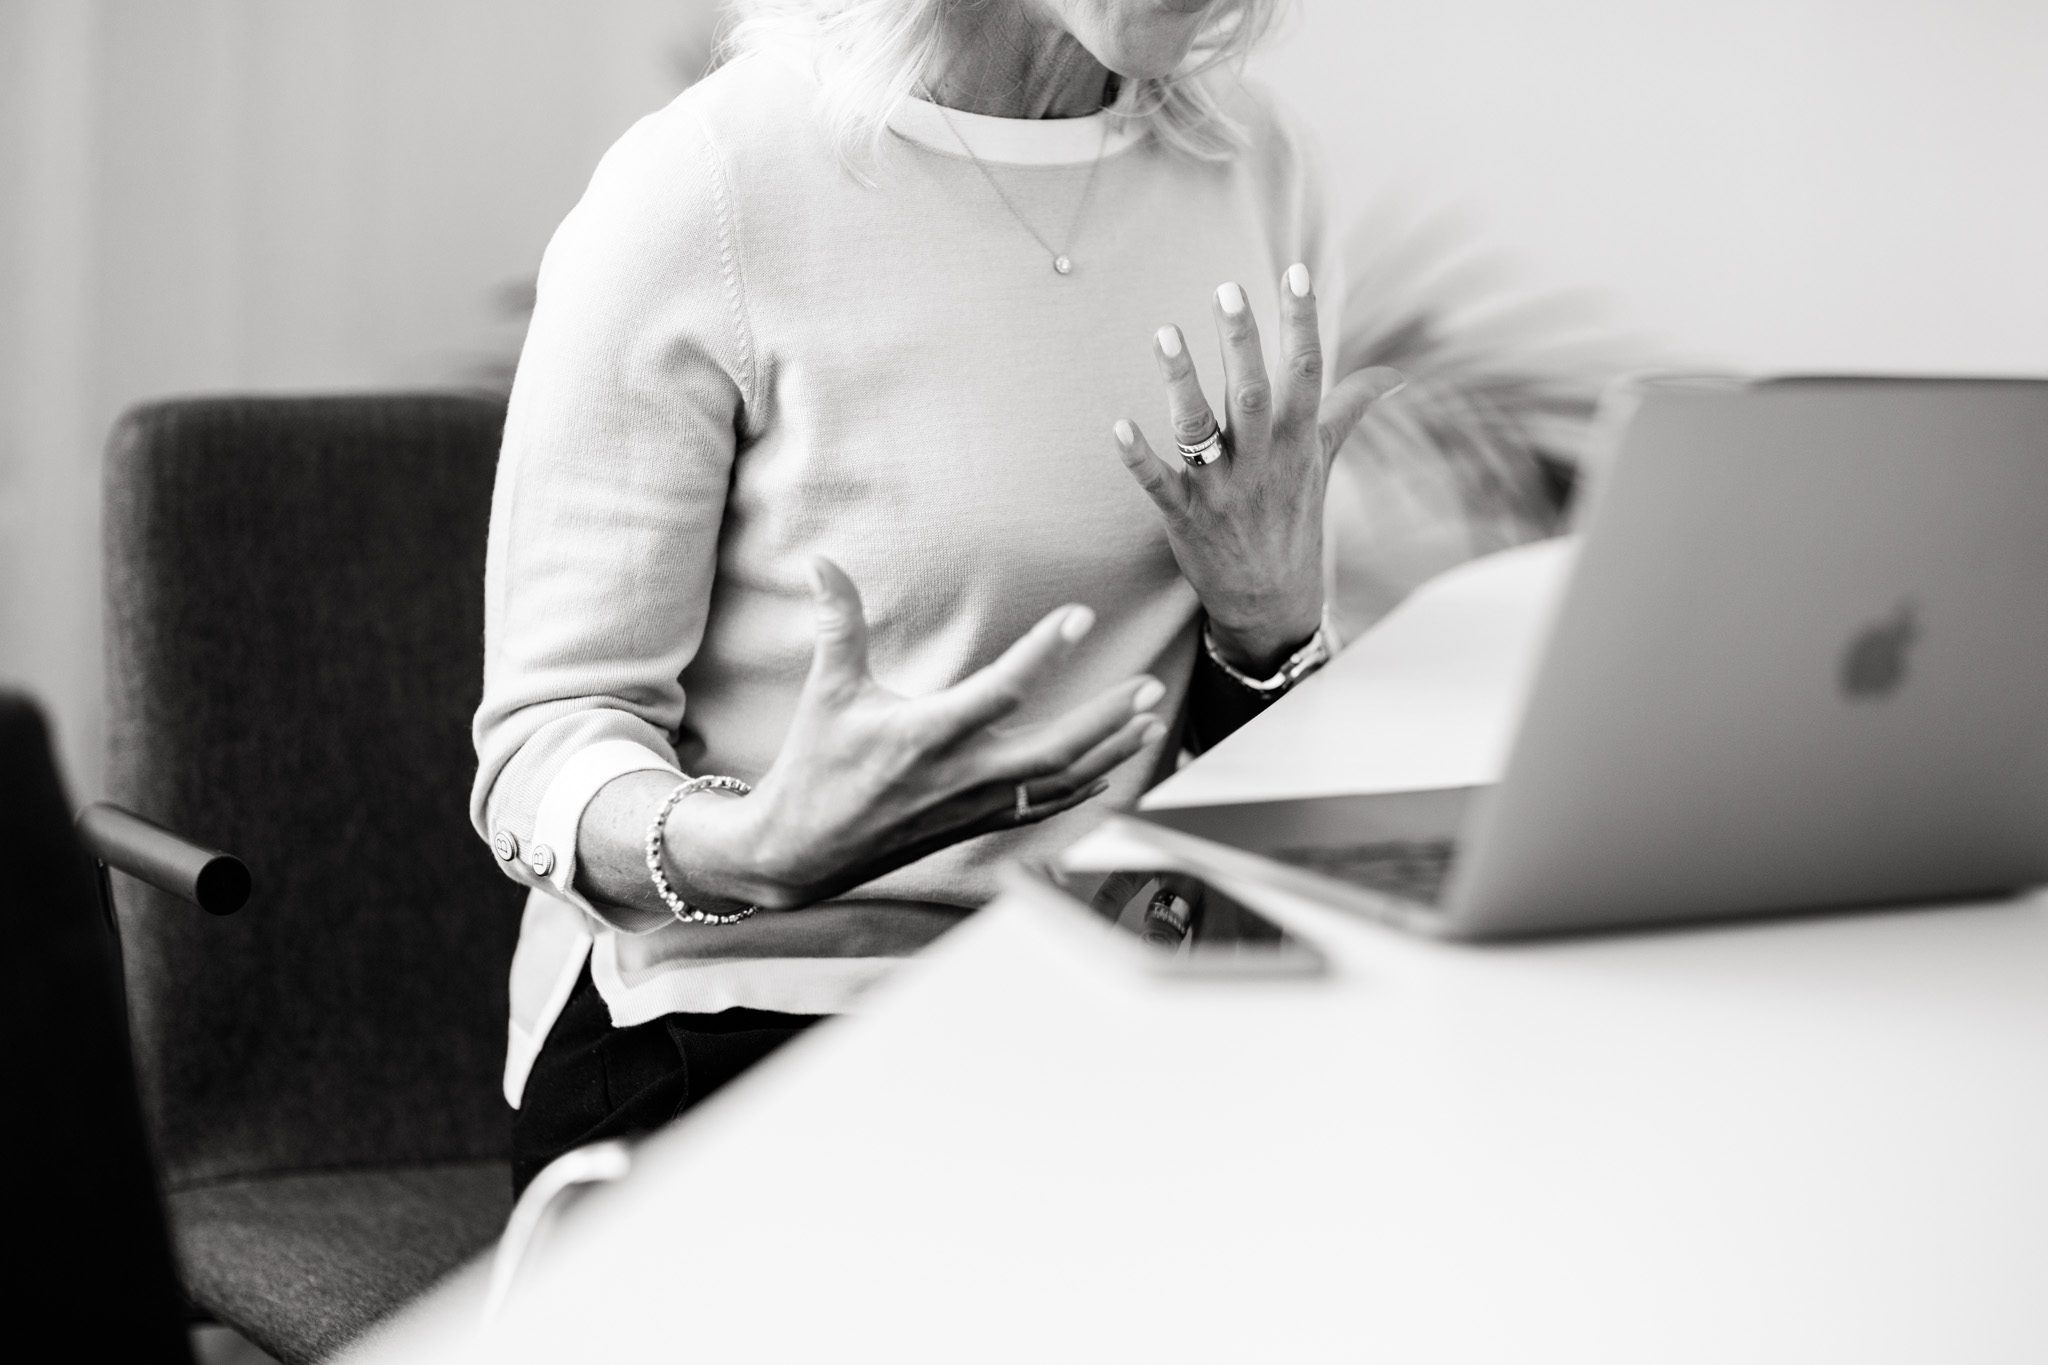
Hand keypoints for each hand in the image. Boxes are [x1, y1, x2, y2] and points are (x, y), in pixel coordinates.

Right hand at [668, 558, 1166, 910]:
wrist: (804, 850)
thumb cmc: (816, 765)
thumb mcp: (827, 690)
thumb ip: (837, 622)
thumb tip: (820, 561)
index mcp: (927, 734)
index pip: (1001, 689)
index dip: (1044, 651)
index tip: (1081, 616)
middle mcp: (961, 775)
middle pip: (1055, 749)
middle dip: (1107, 719)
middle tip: (1149, 686)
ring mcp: (975, 806)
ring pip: (1059, 782)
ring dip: (1110, 751)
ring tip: (1151, 721)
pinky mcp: (978, 826)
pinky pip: (1043, 808)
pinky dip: (1083, 788)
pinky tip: (1111, 768)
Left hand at [1114, 265, 1404, 672]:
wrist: (1270, 601)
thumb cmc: (1295, 518)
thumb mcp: (1324, 460)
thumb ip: (1350, 408)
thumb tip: (1397, 376)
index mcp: (1297, 443)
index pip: (1304, 372)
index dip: (1300, 322)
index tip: (1293, 272)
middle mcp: (1261, 462)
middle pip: (1251, 394)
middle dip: (1240, 343)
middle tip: (1227, 291)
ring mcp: (1220, 489)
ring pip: (1198, 430)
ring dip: (1180, 383)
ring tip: (1165, 333)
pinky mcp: (1183, 515)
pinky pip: (1157, 483)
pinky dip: (1137, 457)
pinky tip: (1117, 426)